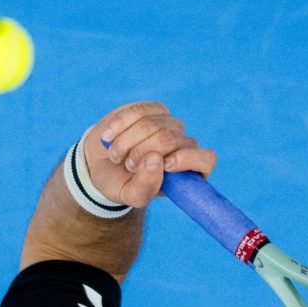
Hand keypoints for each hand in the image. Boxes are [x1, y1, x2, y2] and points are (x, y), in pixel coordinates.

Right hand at [83, 101, 216, 207]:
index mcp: (188, 171)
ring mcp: (170, 125)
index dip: (188, 159)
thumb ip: (146, 187)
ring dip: (126, 141)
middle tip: (127, 166)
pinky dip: (120, 124)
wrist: (101, 165)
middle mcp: (184, 145)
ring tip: (116, 155)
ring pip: (152, 124)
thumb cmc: (121, 184)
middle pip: (171, 139)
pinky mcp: (154, 110)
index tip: (165, 165)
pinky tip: (108, 136)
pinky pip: (139, 111)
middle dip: (142, 152)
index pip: (206, 160)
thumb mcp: (131, 196)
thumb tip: (157, 160)